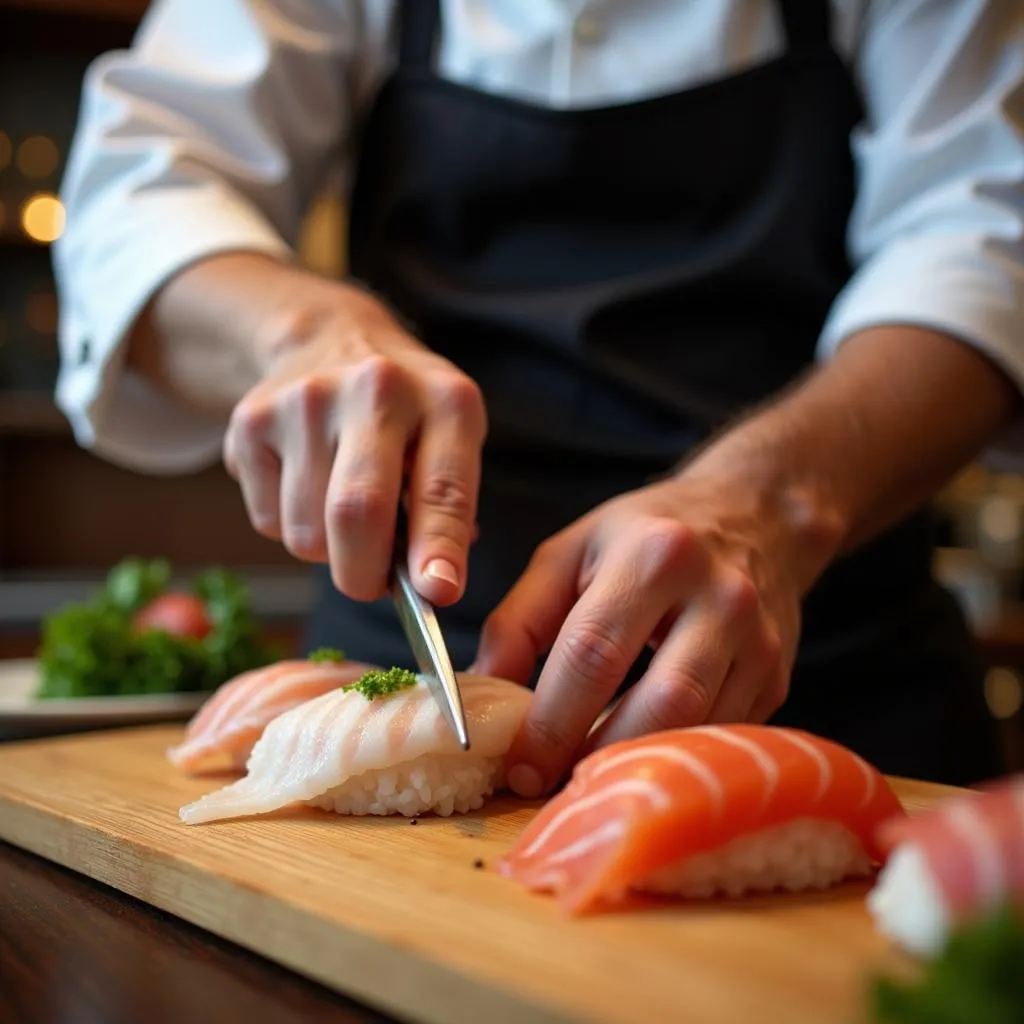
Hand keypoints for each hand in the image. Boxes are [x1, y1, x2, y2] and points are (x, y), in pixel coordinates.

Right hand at [222, 279, 486, 604]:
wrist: (328, 339)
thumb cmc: (406, 413)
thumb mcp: (451, 440)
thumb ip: (449, 511)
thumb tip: (431, 586)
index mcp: (445, 401)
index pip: (443, 488)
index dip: (438, 548)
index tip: (436, 593)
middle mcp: (375, 389)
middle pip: (356, 512)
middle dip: (362, 574)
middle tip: (370, 583)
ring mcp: (305, 401)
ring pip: (306, 533)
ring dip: (325, 548)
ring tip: (339, 505)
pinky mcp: (251, 421)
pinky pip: (268, 521)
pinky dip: (289, 525)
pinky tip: (305, 482)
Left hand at [473, 468, 841, 796]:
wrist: (751, 515)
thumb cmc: (645, 535)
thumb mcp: (571, 552)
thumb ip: (520, 619)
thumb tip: (484, 690)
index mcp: (655, 555)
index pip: (594, 652)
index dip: (552, 720)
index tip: (519, 765)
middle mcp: (719, 596)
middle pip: (658, 703)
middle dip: (596, 756)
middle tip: (550, 789)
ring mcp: (759, 641)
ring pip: (696, 730)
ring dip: (635, 768)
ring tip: (587, 783)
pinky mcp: (777, 677)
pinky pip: (720, 737)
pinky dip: (672, 758)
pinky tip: (635, 763)